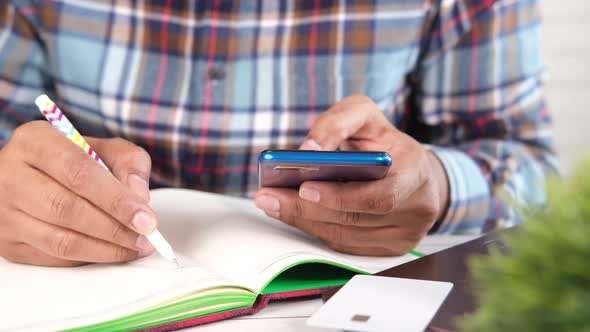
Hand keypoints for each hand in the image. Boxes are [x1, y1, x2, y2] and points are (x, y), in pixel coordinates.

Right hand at [0, 121, 156, 265]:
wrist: (31, 174)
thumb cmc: (72, 160)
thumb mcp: (103, 147)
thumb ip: (129, 162)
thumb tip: (138, 195)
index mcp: (35, 141)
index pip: (79, 172)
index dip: (116, 199)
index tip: (146, 218)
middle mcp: (10, 174)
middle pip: (67, 209)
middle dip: (115, 228)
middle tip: (145, 237)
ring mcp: (3, 211)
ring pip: (59, 240)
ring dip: (105, 249)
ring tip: (135, 247)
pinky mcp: (7, 242)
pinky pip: (53, 258)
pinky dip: (88, 258)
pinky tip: (111, 251)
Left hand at [255, 96, 448, 255]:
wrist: (411, 167)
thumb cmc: (383, 140)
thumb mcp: (362, 115)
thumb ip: (336, 123)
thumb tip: (307, 150)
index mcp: (415, 170)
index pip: (378, 194)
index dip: (340, 196)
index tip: (303, 187)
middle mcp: (417, 206)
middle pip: (355, 218)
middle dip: (307, 209)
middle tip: (269, 197)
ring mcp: (407, 233)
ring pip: (346, 236)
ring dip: (305, 221)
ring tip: (272, 203)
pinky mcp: (393, 248)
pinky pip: (347, 245)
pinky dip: (317, 230)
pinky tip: (294, 214)